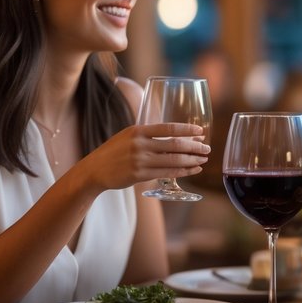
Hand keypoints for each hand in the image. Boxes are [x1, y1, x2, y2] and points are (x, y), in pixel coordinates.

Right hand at [81, 122, 209, 190]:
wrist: (94, 170)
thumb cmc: (114, 152)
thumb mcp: (128, 136)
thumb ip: (148, 135)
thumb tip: (174, 137)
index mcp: (138, 130)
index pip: (168, 127)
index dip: (186, 129)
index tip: (200, 131)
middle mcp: (140, 144)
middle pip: (175, 145)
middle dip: (194, 147)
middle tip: (207, 148)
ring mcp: (140, 160)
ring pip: (173, 160)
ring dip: (192, 160)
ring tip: (203, 160)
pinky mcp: (140, 175)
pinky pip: (167, 173)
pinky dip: (183, 171)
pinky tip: (193, 170)